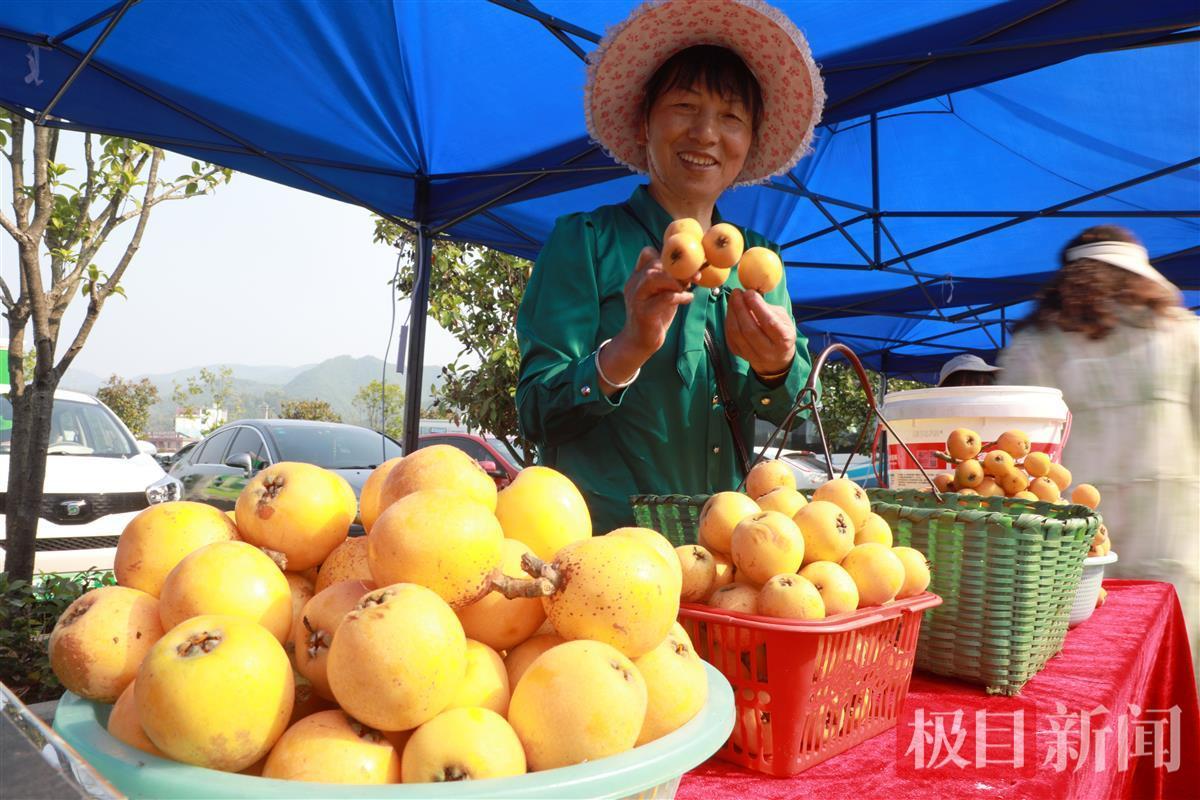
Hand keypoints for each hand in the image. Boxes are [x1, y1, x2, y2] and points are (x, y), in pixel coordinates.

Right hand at [596, 247, 697, 393]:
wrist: (639, 342)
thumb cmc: (655, 317)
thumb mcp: (663, 294)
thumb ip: (671, 281)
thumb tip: (693, 271)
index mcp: (637, 278)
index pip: (647, 254)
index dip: (666, 256)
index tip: (684, 264)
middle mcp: (634, 285)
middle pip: (653, 264)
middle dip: (677, 268)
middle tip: (694, 275)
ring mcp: (637, 299)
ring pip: (653, 277)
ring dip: (675, 280)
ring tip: (688, 286)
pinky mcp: (644, 313)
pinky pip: (663, 298)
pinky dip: (679, 296)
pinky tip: (688, 298)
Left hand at [725, 289, 795, 376]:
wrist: (776, 359)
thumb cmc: (780, 333)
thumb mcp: (783, 319)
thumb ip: (768, 308)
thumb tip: (749, 295)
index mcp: (783, 339)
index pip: (769, 323)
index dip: (757, 306)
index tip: (749, 292)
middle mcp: (768, 350)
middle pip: (749, 329)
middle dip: (740, 308)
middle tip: (737, 293)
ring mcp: (753, 355)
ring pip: (737, 334)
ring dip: (732, 313)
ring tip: (733, 299)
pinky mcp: (740, 355)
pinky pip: (730, 337)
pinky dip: (728, 322)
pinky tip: (731, 311)